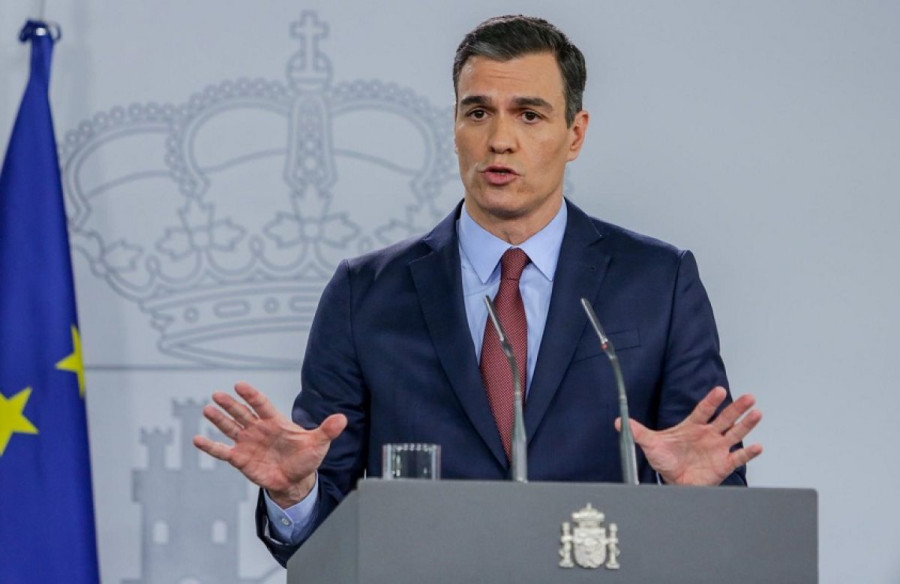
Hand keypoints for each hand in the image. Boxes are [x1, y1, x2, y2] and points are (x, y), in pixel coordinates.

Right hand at [193, 381, 346, 507]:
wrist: (295, 481)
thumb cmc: (306, 459)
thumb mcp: (319, 443)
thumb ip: (327, 430)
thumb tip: (342, 419)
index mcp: (276, 422)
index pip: (262, 405)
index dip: (251, 395)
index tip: (239, 385)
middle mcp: (259, 429)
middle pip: (243, 413)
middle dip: (230, 404)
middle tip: (217, 394)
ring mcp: (248, 443)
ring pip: (231, 428)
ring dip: (219, 419)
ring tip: (207, 409)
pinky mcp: (241, 459)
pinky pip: (222, 452)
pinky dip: (210, 446)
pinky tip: (197, 439)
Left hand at [617, 386, 762, 485]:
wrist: (673, 482)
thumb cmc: (665, 461)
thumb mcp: (650, 444)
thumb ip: (637, 431)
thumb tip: (620, 421)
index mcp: (693, 427)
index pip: (704, 411)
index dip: (711, 401)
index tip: (719, 391)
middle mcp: (708, 435)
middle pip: (725, 418)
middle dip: (736, 408)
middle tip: (749, 397)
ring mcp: (718, 448)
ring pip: (735, 433)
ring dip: (746, 424)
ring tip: (757, 413)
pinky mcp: (724, 464)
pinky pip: (739, 457)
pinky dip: (748, 452)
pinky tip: (757, 446)